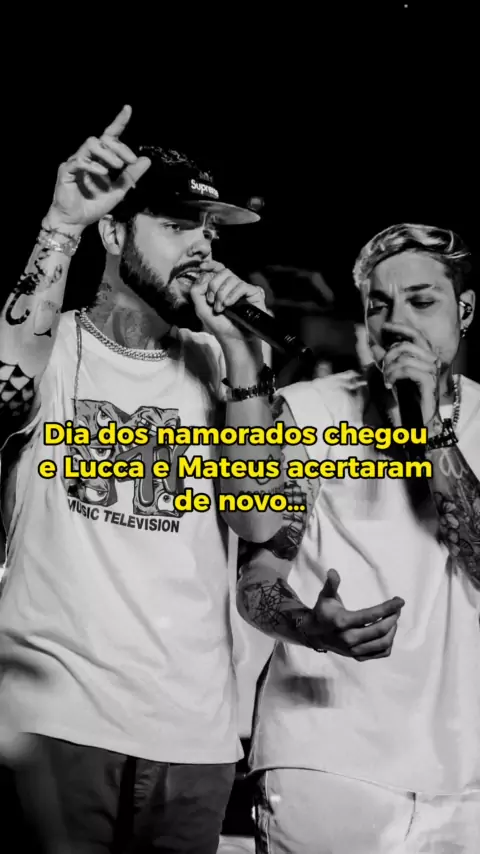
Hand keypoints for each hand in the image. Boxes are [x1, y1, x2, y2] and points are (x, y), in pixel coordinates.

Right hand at [48, 105, 150, 228]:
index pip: (110, 136)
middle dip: (119, 147)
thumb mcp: (119, 190)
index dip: (118, 122)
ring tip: (118, 166)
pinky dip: (92, 165)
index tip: (128, 109)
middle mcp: (88, 156)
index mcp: (101, 159)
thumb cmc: (94, 204)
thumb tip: (146, 160)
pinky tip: (103, 172)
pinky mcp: (66, 171)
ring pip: (90, 144)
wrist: (77, 221)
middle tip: (130, 161)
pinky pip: (79, 161)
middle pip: (103, 138)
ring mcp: (76, 162)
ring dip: (107, 153)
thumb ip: (131, 175)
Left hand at [190, 260, 267, 346]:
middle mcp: (234, 286)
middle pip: (223, 272)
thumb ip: (196, 291)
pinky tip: (229, 305)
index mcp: (222, 287)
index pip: (218, 269)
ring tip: (221, 308)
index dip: (211, 265)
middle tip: (212, 302)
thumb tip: (202, 276)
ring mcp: (244, 289)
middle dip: (214, 286)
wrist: (234, 339)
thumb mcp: (201, 309)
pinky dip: (233, 295)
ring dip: (222, 294)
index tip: (202, 266)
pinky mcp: (255, 293)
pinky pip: (242, 286)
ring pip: (232, 278)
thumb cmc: (220, 326)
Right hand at [303, 569, 404, 660]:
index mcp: (342, 622)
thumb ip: (331, 584)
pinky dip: (389, 643)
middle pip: (380, 630)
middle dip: (393, 617)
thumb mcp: (325, 596)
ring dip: (393, 630)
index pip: (371, 615)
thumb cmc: (323, 612)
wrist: (314, 634)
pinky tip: (388, 632)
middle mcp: (349, 638)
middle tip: (397, 608)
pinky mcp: (357, 657)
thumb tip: (333, 571)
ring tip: (393, 619)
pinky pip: (381, 653)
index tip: (400, 601)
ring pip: (383, 643)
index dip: (388, 608)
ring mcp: (354, 650)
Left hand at [380, 322, 440, 425]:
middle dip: (389, 354)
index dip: (401, 328)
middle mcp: (432, 361)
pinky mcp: (429, 381)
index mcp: (425, 357)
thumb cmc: (405, 398)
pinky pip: (407, 369)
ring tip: (386, 380)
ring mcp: (432, 371)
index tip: (385, 326)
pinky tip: (390, 386)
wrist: (415, 420)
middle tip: (382, 368)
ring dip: (389, 369)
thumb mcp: (389, 374)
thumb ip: (381, 358)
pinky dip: (394, 376)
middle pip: (408, 344)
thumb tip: (371, 343)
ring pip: (405, 358)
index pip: (416, 335)